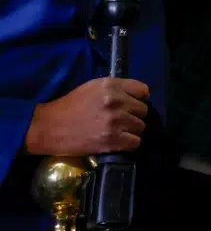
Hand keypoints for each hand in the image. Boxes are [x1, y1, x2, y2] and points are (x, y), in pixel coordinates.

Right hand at [25, 78, 149, 155]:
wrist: (47, 128)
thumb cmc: (69, 107)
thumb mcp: (93, 88)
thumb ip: (116, 89)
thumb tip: (141, 96)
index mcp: (111, 85)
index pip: (143, 90)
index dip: (139, 99)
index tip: (131, 106)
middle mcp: (116, 101)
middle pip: (143, 110)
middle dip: (134, 116)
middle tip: (120, 122)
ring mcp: (115, 121)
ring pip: (140, 127)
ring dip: (131, 131)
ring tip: (117, 133)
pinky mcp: (111, 139)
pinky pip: (135, 142)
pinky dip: (128, 144)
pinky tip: (117, 142)